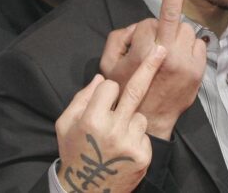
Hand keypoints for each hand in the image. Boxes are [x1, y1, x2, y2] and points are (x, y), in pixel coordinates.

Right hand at [55, 44, 167, 192]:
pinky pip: (144, 132)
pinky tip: (124, 149)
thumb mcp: (65, 124)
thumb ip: (81, 98)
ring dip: (131, 119)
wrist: (87, 189)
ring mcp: (129, 142)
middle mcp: (112, 129)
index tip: (106, 96)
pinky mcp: (142, 154)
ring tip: (116, 137)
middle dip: (150, 66)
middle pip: (135, 89)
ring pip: (139, 115)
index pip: (109, 86)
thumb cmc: (74, 151)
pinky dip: (136, 136)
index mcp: (91, 119)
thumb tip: (102, 77)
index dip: (107, 90)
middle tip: (162, 49)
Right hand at [100, 0, 206, 139]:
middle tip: (154, 47)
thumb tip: (140, 27)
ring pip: (187, 31)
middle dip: (163, 27)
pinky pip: (199, 45)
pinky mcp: (199, 71)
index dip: (161, 5)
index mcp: (147, 48)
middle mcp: (170, 52)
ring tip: (166, 57)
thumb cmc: (125, 91)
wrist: (148, 121)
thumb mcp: (108, 64)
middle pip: (173, 20)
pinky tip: (179, 63)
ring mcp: (187, 62)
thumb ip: (119, 37)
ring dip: (177, 37)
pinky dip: (190, 48)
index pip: (158, 15)